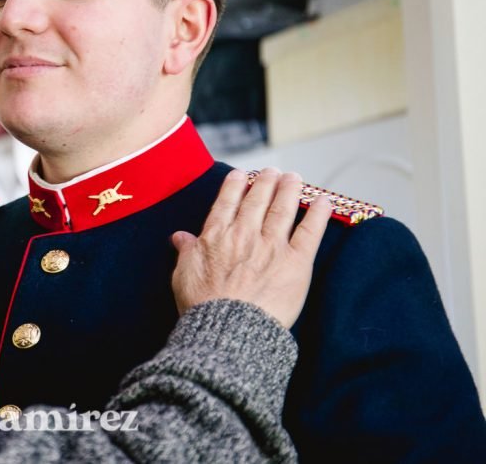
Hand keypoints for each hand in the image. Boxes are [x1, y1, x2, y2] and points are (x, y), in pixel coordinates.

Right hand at [171, 168, 331, 327]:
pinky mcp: (295, 262)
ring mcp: (271, 246)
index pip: (227, 202)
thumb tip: (179, 237)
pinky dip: (317, 213)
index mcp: (216, 236)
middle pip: (257, 200)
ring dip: (289, 189)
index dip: (235, 186)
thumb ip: (185, 252)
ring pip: (282, 208)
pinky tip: (322, 200)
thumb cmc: (203, 306)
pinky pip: (309, 232)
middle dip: (265, 181)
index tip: (241, 175)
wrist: (229, 329)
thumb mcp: (183, 275)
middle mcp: (244, 234)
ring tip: (294, 177)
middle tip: (272, 171)